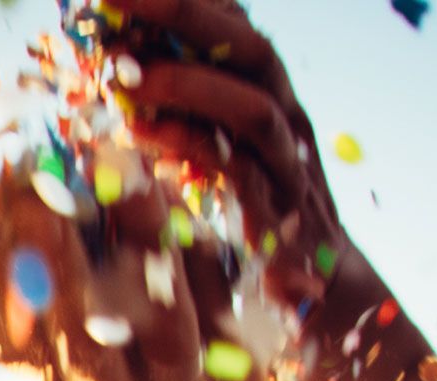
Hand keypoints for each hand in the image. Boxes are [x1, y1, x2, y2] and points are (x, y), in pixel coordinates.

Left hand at [100, 0, 381, 323]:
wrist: (317, 295)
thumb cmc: (253, 220)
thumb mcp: (213, 156)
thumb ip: (180, 117)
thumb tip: (119, 81)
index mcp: (268, 94)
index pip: (237, 26)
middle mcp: (286, 117)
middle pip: (249, 45)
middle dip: (185, 12)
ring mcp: (289, 163)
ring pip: (252, 105)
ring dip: (185, 82)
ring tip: (119, 72)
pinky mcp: (281, 214)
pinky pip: (239, 170)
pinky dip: (188, 145)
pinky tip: (138, 131)